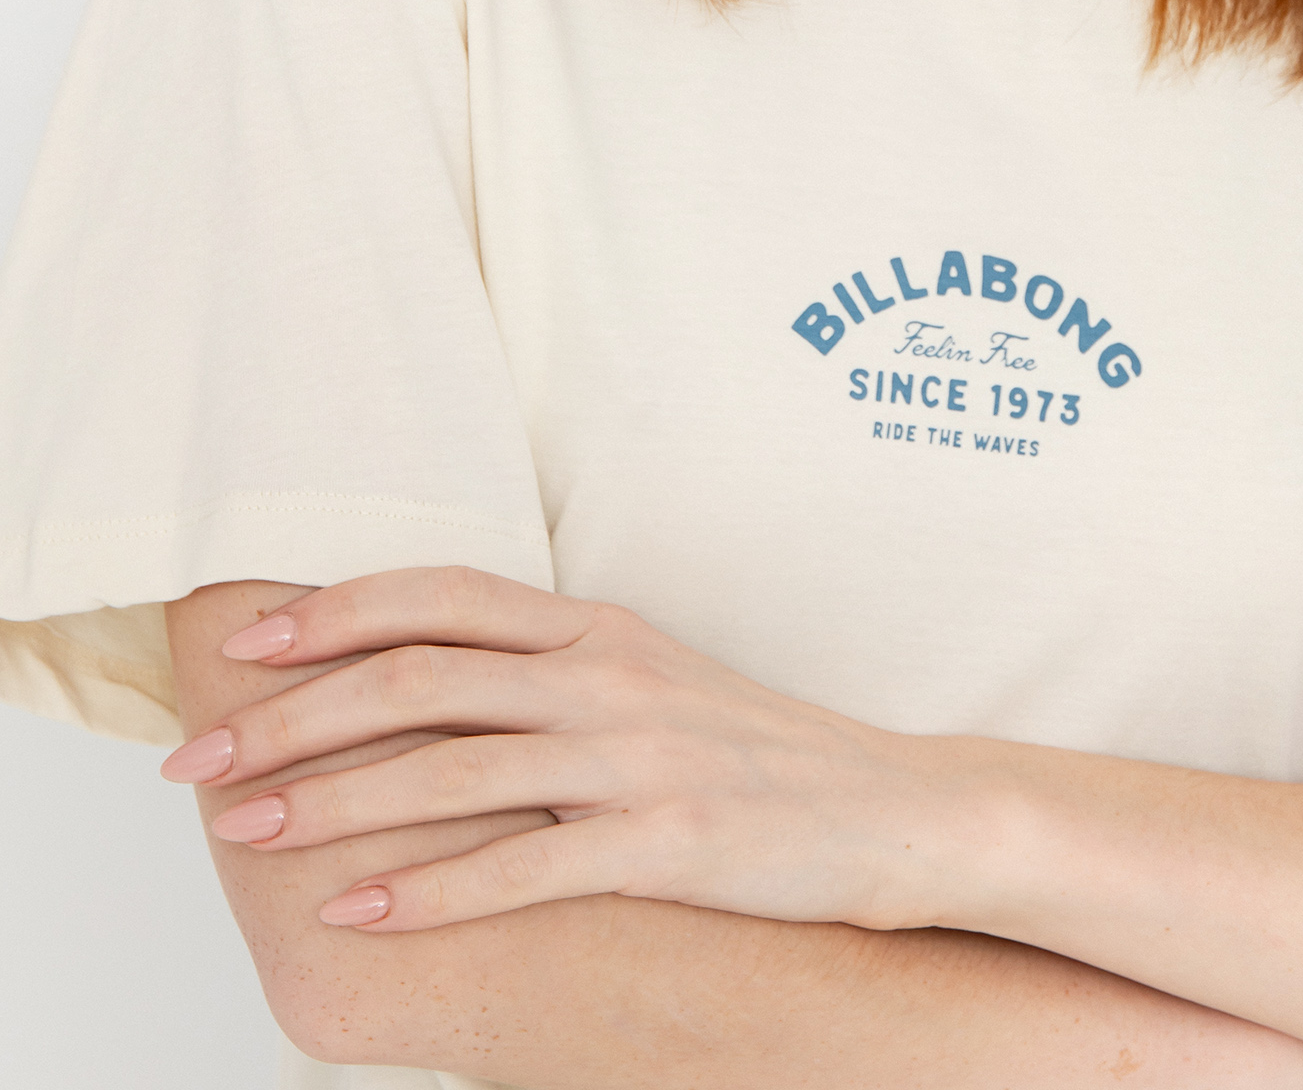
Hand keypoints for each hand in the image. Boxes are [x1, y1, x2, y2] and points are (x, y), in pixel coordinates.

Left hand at [159, 568, 936, 935]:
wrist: (894, 809)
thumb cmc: (759, 754)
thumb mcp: (652, 681)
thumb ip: (550, 672)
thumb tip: (424, 688)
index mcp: (599, 629)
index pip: (441, 598)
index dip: (335, 614)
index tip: (245, 647)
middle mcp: (608, 677)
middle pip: (419, 678)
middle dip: (293, 716)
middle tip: (200, 761)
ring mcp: (638, 758)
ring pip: (451, 771)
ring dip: (331, 803)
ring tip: (246, 833)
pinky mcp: (668, 844)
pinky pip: (524, 869)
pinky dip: (429, 891)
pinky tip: (361, 912)